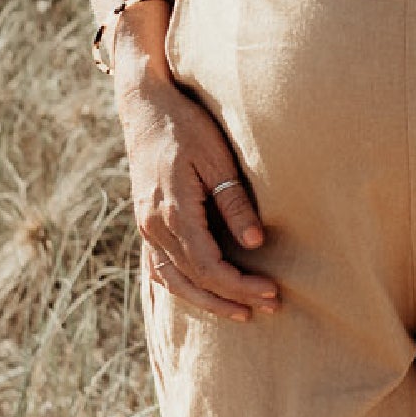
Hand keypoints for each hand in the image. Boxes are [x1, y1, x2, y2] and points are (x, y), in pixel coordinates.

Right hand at [120, 70, 280, 321]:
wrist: (144, 104)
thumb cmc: (186, 125)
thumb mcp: (217, 157)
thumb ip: (233, 201)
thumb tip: (254, 243)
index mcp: (173, 212)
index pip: (208, 267)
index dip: (240, 285)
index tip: (271, 291)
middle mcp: (154, 225)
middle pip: (192, 280)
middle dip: (231, 298)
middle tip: (270, 307)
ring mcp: (146, 225)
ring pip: (172, 280)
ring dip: (206, 301)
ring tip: (240, 311)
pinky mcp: (146, 220)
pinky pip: (159, 266)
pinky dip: (181, 286)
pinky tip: (202, 293)